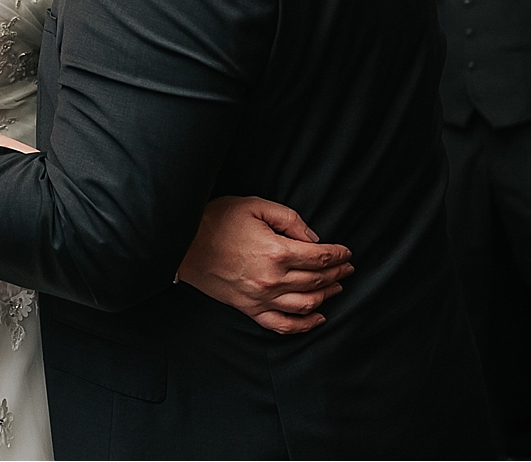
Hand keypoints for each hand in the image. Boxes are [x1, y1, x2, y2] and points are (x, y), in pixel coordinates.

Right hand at [177, 196, 353, 333]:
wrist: (182, 243)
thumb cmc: (215, 220)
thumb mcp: (254, 205)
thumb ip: (289, 219)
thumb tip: (313, 238)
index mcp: (276, 251)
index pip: (319, 257)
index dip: (337, 255)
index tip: (347, 252)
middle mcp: (272, 279)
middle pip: (317, 280)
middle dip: (337, 273)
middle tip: (347, 268)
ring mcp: (261, 298)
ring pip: (306, 304)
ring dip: (327, 295)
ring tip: (337, 287)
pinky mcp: (249, 309)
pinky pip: (283, 325)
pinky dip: (304, 325)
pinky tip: (318, 318)